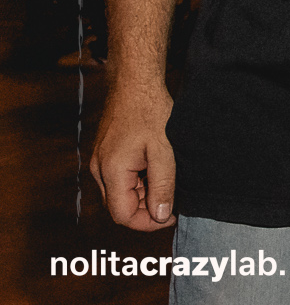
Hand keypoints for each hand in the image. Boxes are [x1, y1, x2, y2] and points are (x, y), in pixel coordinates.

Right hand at [90, 81, 176, 230]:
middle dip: (148, 207)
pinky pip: (120, 178)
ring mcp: (101, 161)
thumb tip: (160, 216)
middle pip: (120, 206)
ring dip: (144, 193)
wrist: (135, 82)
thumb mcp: (164, 150)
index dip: (147, 222)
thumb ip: (162, 185)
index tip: (171, 215)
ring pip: (121, 192)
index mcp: (112, 172)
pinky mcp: (106, 154)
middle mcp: (99, 170)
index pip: (123, 215)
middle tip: (174, 196)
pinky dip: (139, 180)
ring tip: (168, 177)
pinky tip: (157, 166)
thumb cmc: (150, 111)